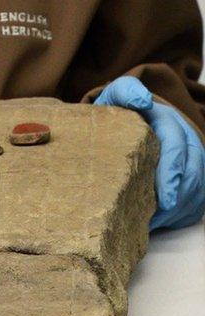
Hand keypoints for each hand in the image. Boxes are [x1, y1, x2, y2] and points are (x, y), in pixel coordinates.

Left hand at [94, 76, 204, 229]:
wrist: (130, 117)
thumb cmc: (121, 111)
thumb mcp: (118, 96)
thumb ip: (126, 92)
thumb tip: (142, 100)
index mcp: (168, 122)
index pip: (177, 148)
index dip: (173, 174)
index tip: (166, 198)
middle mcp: (186, 141)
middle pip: (191, 175)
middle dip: (177, 199)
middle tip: (157, 219)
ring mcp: (192, 160)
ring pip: (197, 190)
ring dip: (178, 210)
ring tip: (153, 224)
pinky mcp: (192, 178)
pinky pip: (195, 201)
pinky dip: (181, 214)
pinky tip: (161, 223)